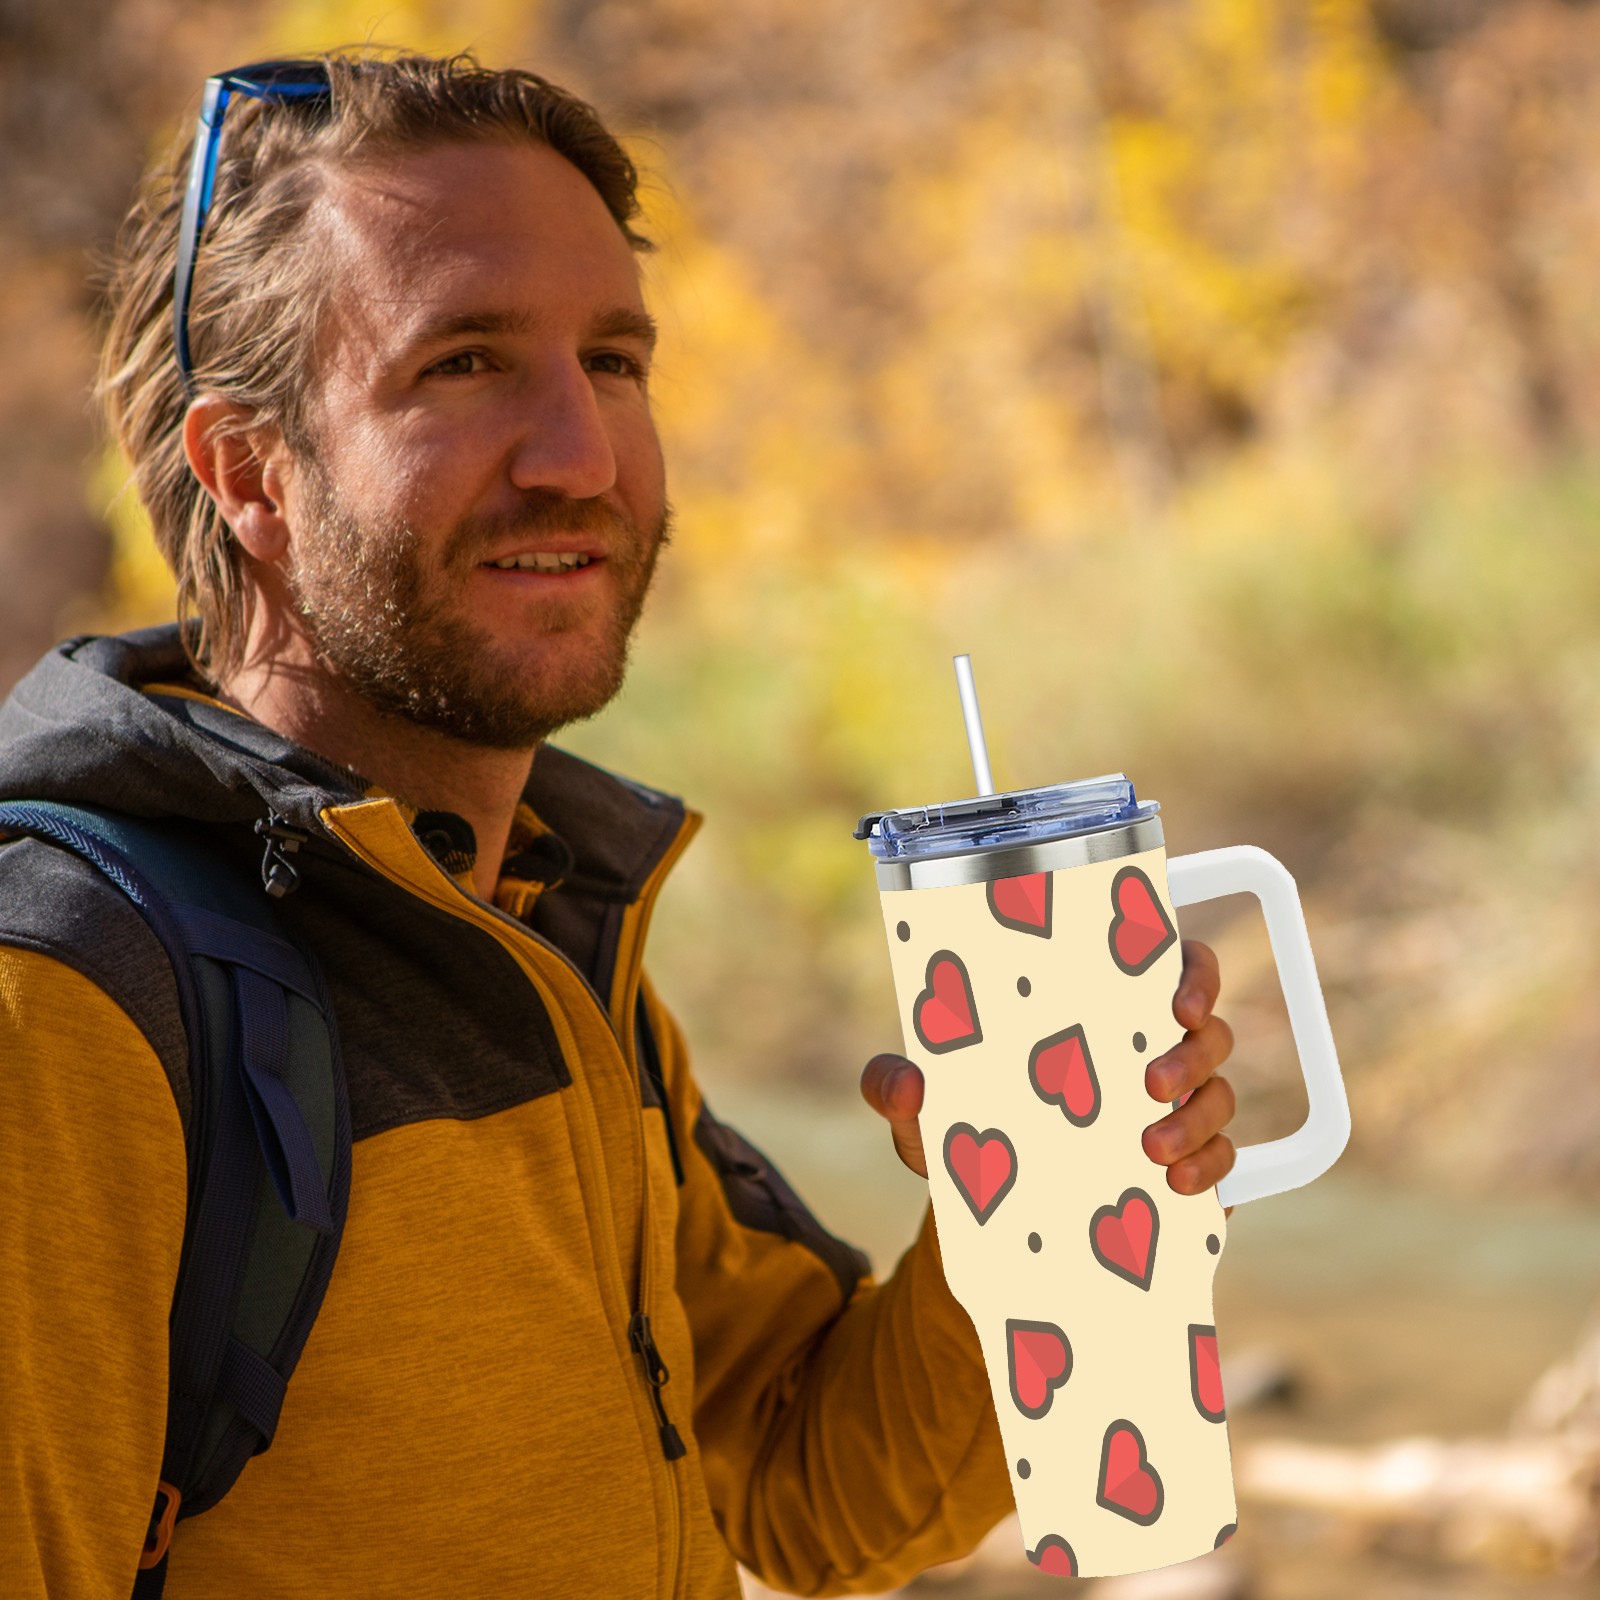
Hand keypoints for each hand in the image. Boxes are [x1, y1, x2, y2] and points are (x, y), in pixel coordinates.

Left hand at [859, 939, 1236, 1200]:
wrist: (985, 1216)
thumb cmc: (963, 1135)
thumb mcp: (923, 1114)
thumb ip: (896, 1088)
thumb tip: (908, 1082)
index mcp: (1099, 1013)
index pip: (1171, 967)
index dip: (1191, 974)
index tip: (1175, 1002)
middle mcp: (1149, 1052)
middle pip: (1208, 1031)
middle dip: (1191, 1054)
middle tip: (1149, 1083)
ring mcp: (1177, 1111)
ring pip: (1220, 1096)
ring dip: (1197, 1119)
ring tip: (1150, 1148)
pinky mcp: (1188, 1166)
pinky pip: (1226, 1160)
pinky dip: (1210, 1168)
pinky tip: (1176, 1184)